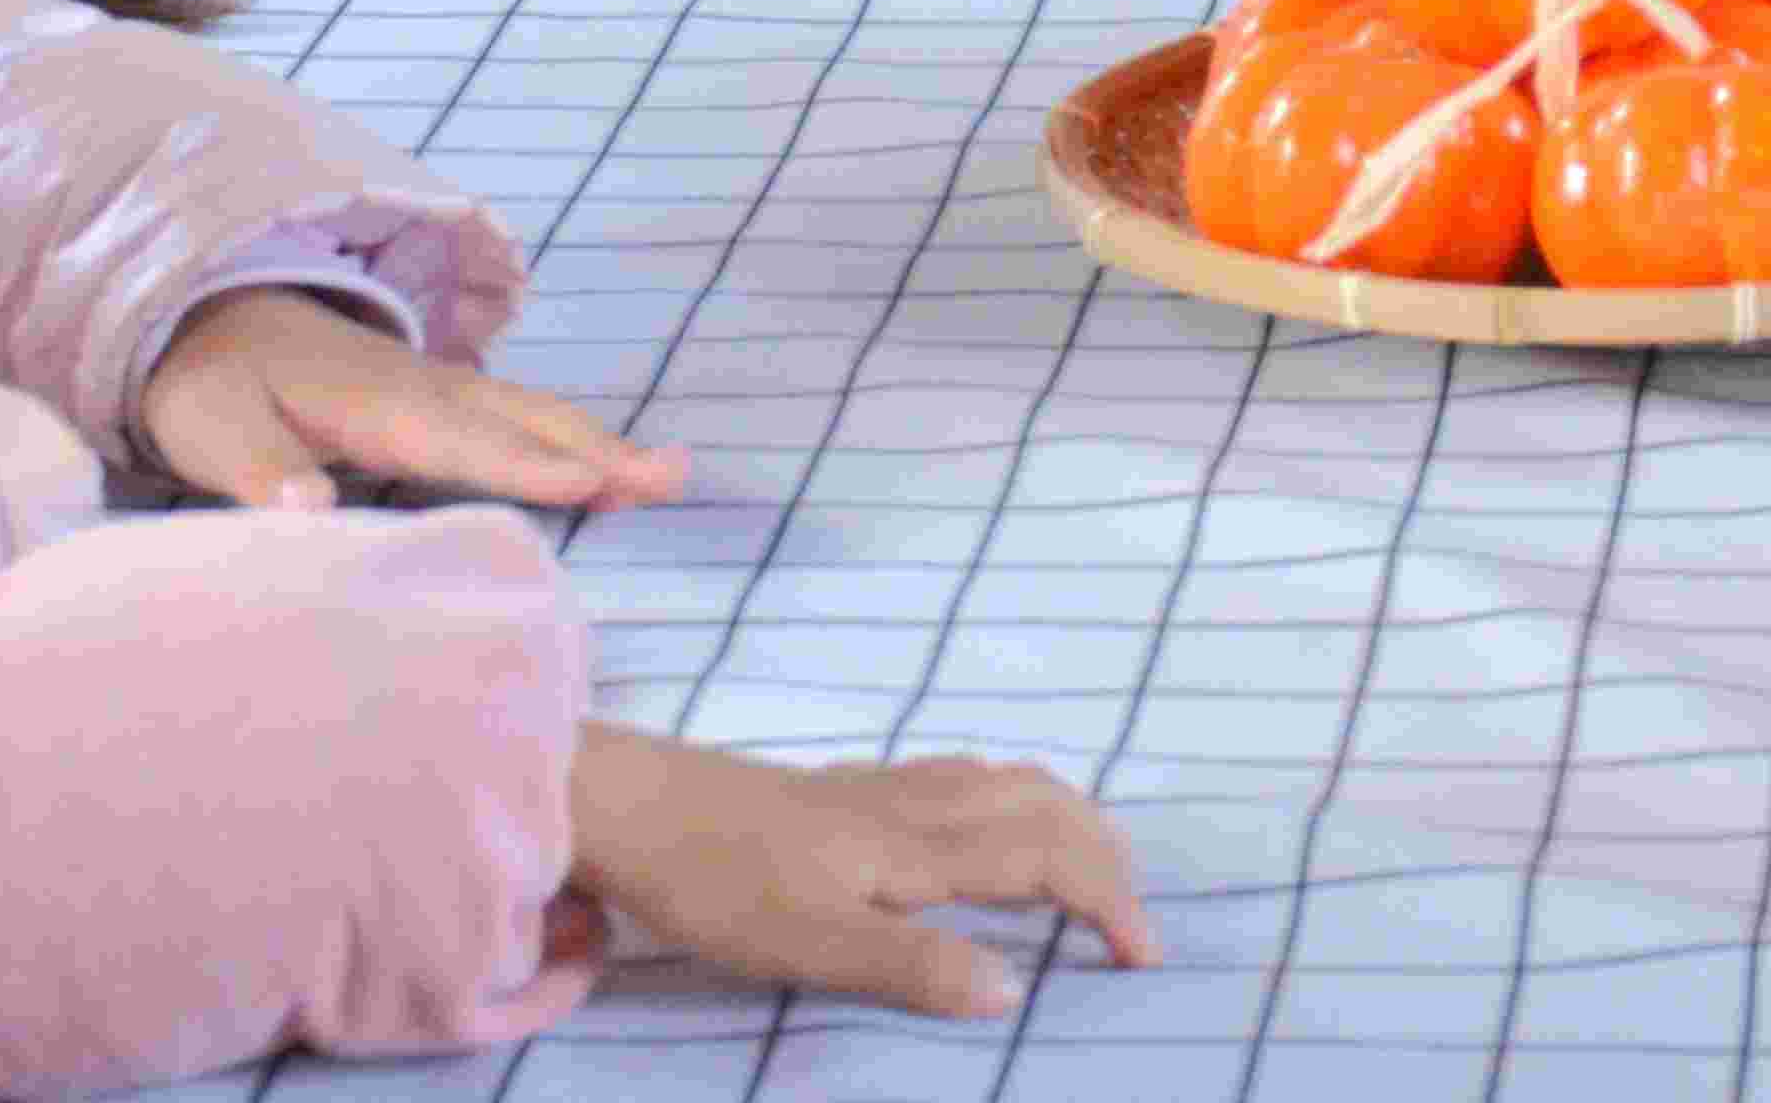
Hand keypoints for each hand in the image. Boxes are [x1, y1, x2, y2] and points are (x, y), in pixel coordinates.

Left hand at [133, 294, 689, 513]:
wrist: (208, 316)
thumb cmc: (210, 383)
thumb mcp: (211, 425)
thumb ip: (259, 467)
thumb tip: (310, 508)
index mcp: (373, 401)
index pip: (459, 438)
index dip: (521, 464)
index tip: (589, 484)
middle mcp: (423, 389)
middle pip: (523, 420)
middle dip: (598, 449)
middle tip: (672, 476)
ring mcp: (438, 388)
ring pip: (533, 415)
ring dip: (601, 443)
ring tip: (670, 474)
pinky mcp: (437, 399)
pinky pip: (519, 417)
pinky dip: (572, 438)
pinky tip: (605, 467)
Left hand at [562, 731, 1158, 1018]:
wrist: (627, 801)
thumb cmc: (710, 879)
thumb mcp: (807, 942)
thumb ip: (910, 965)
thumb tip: (1011, 990)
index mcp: (917, 844)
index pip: (1045, 857)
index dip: (1106, 899)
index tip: (1144, 955)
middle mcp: (912, 804)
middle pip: (1041, 804)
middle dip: (1103, 852)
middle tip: (1132, 915)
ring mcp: (876, 789)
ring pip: (1004, 783)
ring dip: (1064, 818)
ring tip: (1087, 863)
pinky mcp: (843, 790)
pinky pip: (963, 779)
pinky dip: (1011, 800)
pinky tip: (983, 824)